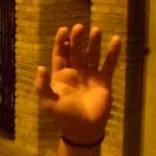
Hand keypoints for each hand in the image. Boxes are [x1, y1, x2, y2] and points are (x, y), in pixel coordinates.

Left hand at [34, 23, 121, 144]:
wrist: (84, 129)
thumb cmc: (65, 116)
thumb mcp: (49, 102)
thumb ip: (43, 86)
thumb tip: (40, 67)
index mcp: (60, 77)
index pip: (60, 55)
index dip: (61, 42)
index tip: (64, 29)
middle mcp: (76, 73)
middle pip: (76, 52)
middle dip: (77, 39)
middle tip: (80, 27)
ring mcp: (90, 76)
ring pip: (92, 55)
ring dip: (94, 43)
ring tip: (96, 30)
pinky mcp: (104, 81)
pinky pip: (109, 64)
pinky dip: (112, 52)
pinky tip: (116, 40)